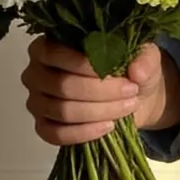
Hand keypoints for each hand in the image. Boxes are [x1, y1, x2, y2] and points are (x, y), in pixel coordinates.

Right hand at [20, 37, 178, 146]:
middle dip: (101, 92)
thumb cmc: (128, 67)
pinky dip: (84, 133)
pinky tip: (108, 127)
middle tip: (131, 92)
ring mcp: (37, 101)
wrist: (132, 96)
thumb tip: (136, 72)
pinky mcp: (43, 126)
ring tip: (126, 107)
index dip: (89, 66)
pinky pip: (55, 134)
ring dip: (99, 112)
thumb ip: (143, 57)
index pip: (58, 54)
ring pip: (63, 111)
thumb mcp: (143, 54)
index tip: (122, 74)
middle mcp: (36, 72)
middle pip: (62, 86)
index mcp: (49, 45)